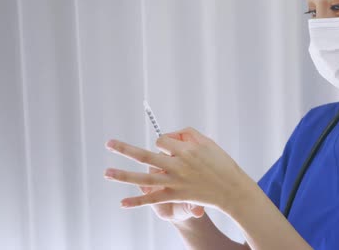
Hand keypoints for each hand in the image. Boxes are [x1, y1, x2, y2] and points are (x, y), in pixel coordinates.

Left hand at [104, 127, 249, 213]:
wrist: (231, 189)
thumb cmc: (221, 163)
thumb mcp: (207, 142)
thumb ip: (187, 134)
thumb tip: (168, 136)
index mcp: (185, 149)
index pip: (162, 140)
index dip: (165, 142)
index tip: (173, 146)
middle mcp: (176, 165)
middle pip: (145, 155)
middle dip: (124, 149)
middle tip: (108, 143)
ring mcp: (174, 182)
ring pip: (143, 177)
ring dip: (123, 176)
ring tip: (106, 172)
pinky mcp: (175, 195)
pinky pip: (153, 198)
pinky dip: (137, 201)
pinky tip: (122, 203)